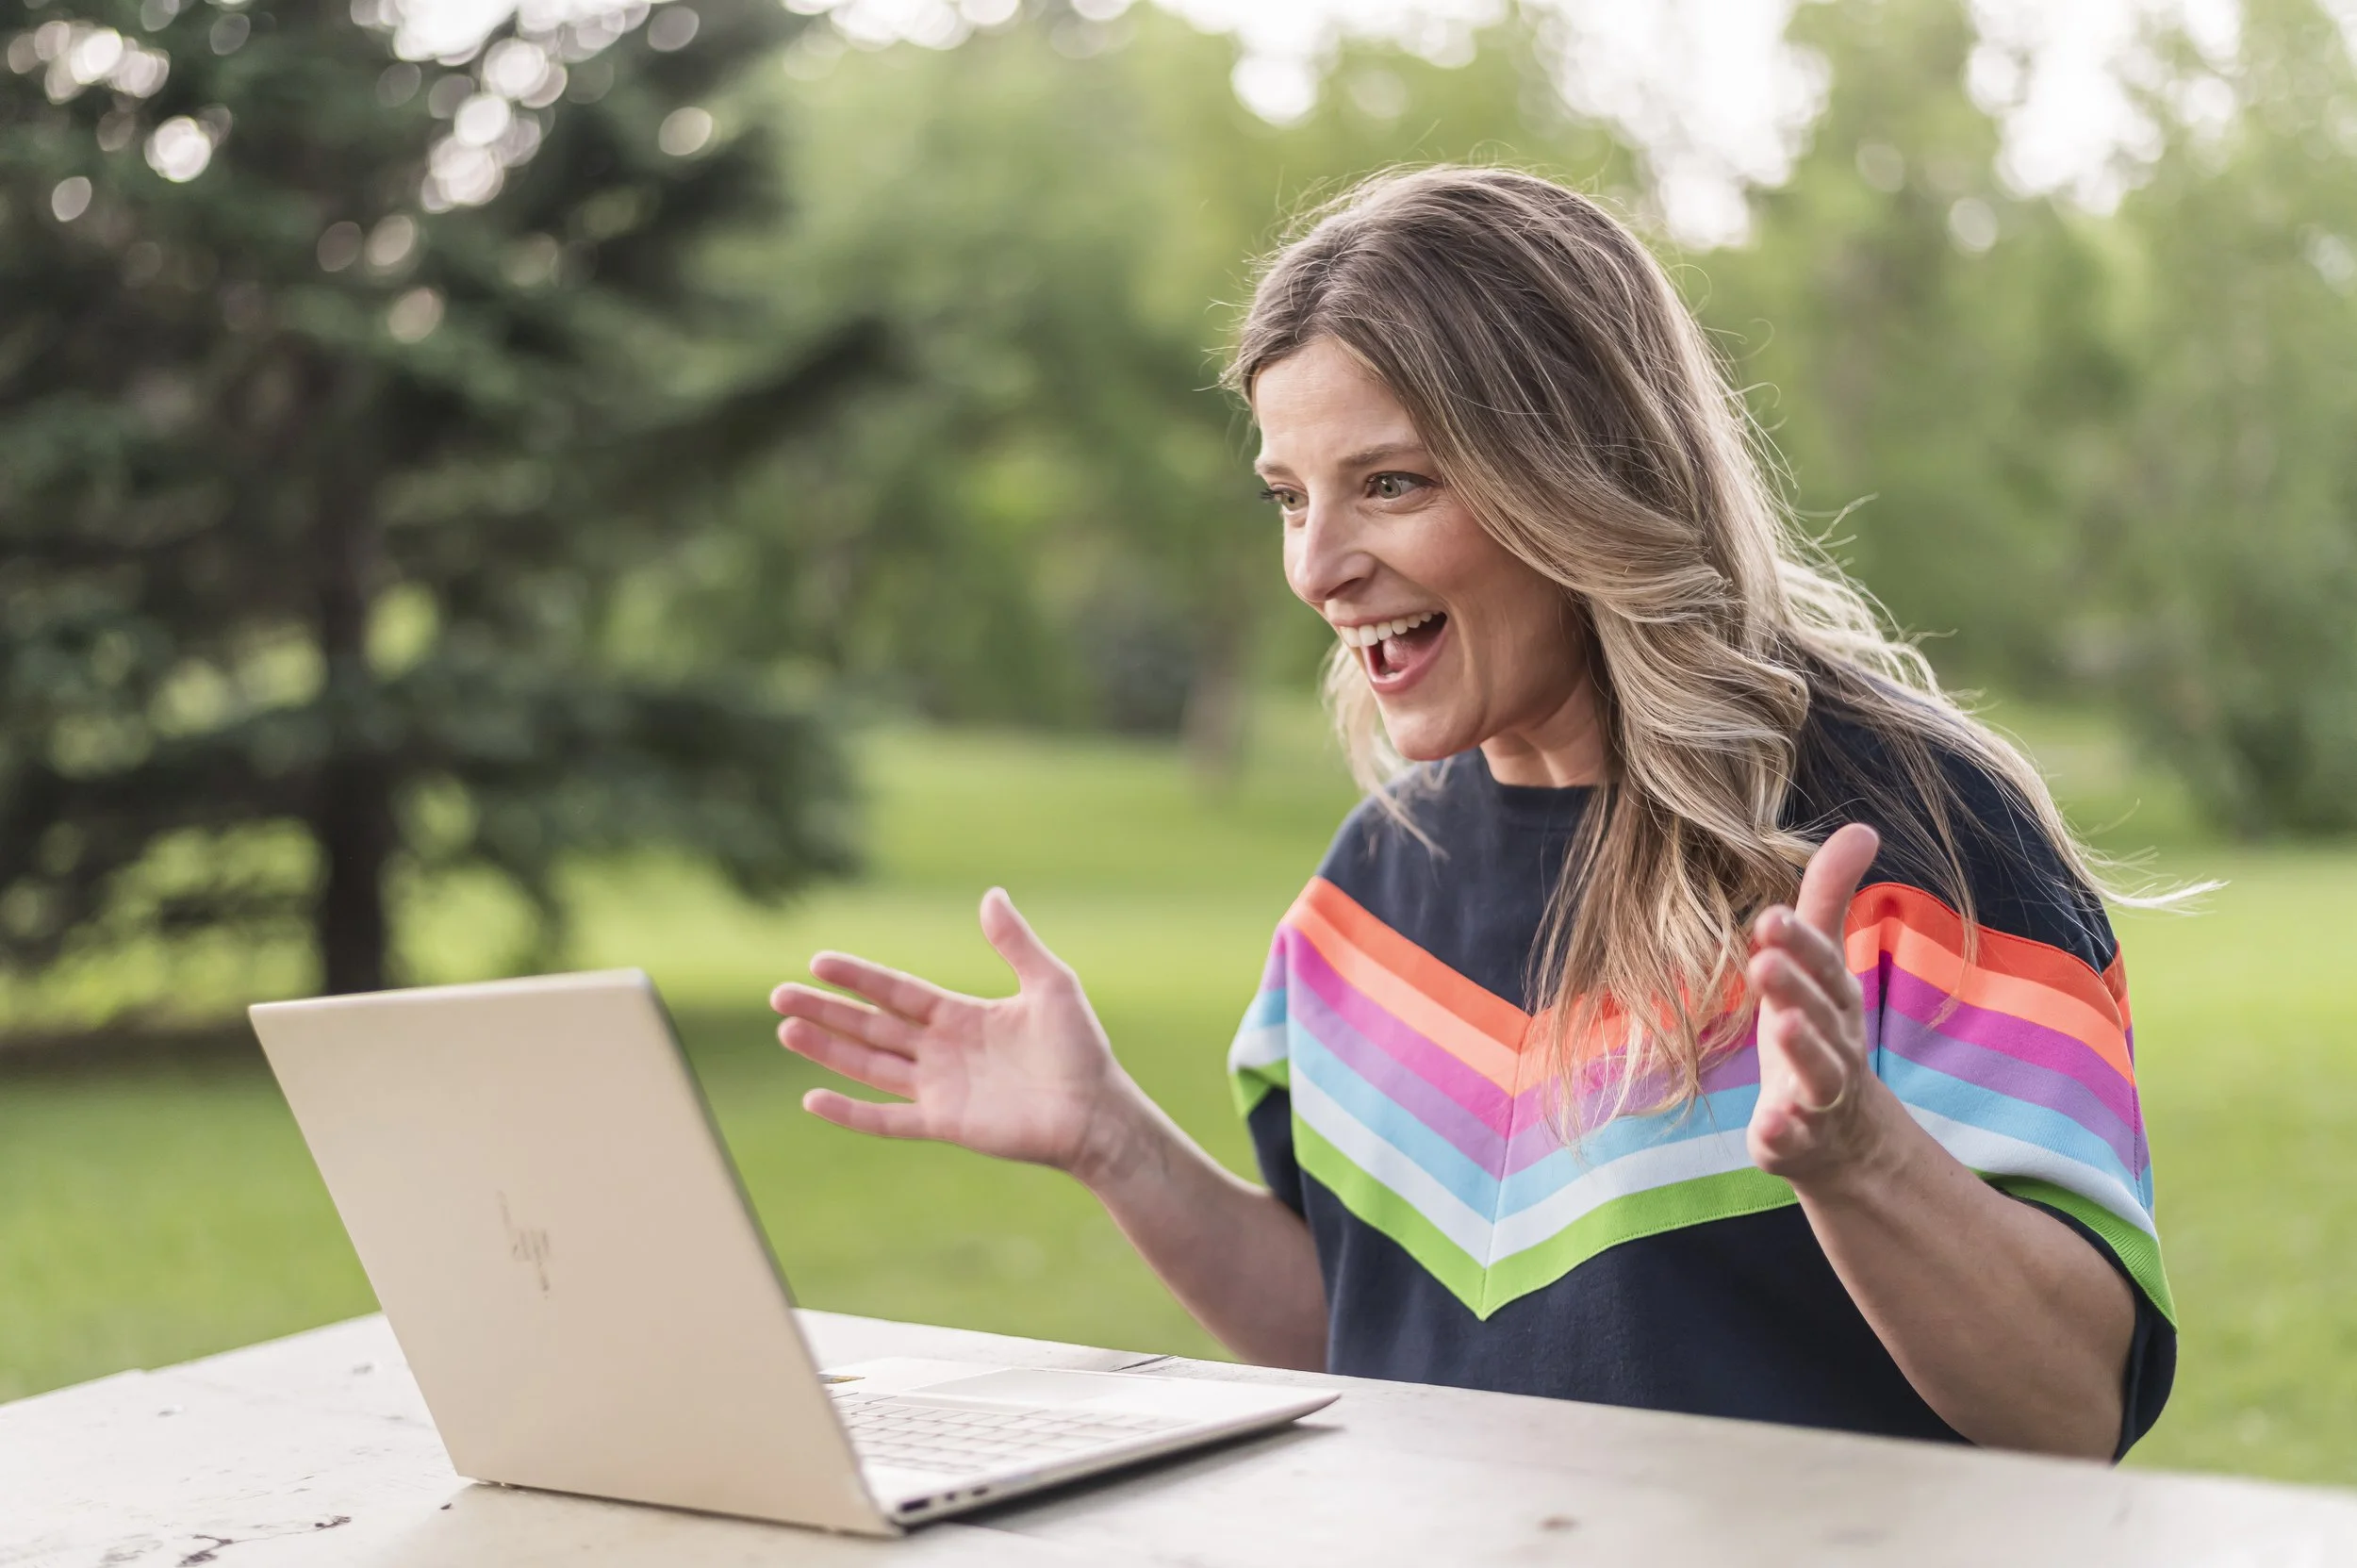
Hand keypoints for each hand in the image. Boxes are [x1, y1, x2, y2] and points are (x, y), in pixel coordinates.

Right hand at [770, 887, 1141, 1179]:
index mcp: (961, 1015)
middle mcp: (942, 1051)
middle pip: (871, 1026)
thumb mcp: (1051, 985)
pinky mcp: (944, 1123)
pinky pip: (887, 1119)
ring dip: (827, 1051)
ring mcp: (939, 1089)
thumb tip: (991, 894)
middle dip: (826, 1010)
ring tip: (786, 1030)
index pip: (897, 991)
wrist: (1097, 1113)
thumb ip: (1016, 943)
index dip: (859, 977)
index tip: (819, 961)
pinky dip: (850, 1113)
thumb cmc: (1082, 1050)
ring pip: (869, 1066)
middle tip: (778, 994)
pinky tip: (813, 1098)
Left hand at [1745, 822, 1894, 1184]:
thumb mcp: (1820, 964)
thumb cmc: (1820, 1029)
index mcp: (1834, 997)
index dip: (1799, 942)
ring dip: (1802, 1049)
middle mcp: (1834, 1042)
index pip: (1821, 964)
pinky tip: (1769, 1127)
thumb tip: (1864, 826)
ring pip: (1817, 1073)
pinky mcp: (1795, 1139)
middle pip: (1819, 1013)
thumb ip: (1829, 898)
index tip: (1769, 917)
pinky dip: (1783, 1133)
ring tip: (1781, 1025)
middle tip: (1764, 961)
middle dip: (1795, 986)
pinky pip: (1792, 1139)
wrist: (1845, 1138)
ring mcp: (1817, 1094)